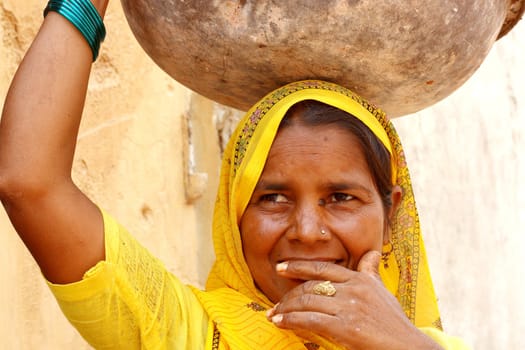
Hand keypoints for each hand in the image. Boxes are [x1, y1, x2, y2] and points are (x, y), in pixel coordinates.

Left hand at [266, 251, 442, 349]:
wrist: (408, 347)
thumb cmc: (394, 322)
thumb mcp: (382, 291)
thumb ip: (370, 273)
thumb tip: (371, 253)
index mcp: (360, 279)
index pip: (323, 268)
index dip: (299, 266)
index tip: (280, 267)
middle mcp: (353, 289)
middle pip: (311, 287)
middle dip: (288, 296)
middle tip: (275, 304)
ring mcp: (350, 307)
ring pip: (307, 302)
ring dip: (285, 309)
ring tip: (274, 315)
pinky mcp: (346, 327)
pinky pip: (310, 320)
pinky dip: (291, 320)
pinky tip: (280, 322)